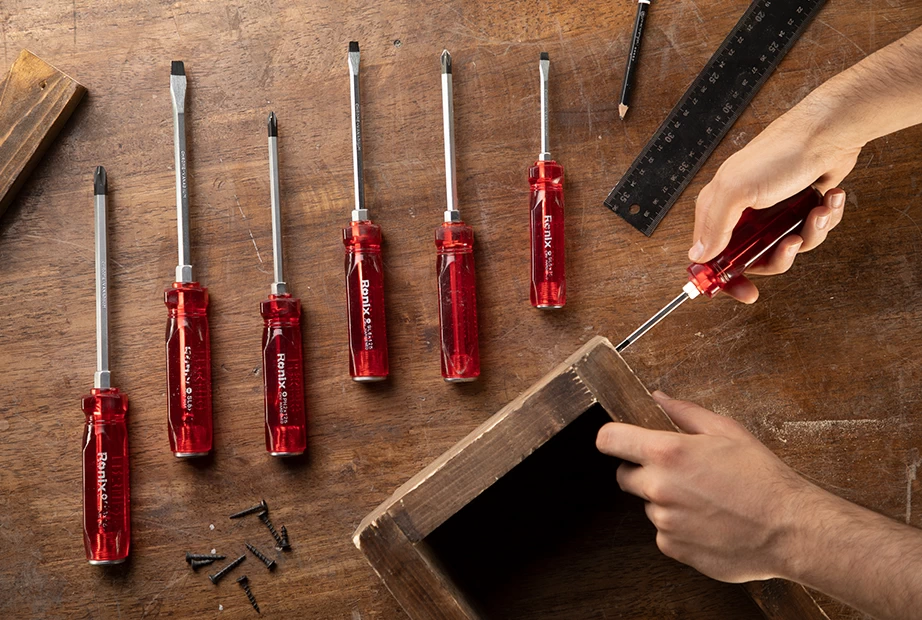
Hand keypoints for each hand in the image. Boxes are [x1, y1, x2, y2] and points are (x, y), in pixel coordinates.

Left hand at [595, 391, 816, 582]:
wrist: (790, 529)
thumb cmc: (763, 478)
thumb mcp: (727, 431)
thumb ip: (685, 413)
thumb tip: (659, 398)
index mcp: (667, 453)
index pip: (608, 441)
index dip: (612, 439)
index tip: (620, 441)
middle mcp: (658, 487)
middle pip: (623, 476)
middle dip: (642, 471)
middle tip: (679, 473)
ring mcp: (664, 521)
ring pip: (649, 506)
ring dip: (666, 501)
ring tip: (706, 500)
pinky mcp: (673, 548)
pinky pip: (664, 533)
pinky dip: (680, 528)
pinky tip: (709, 522)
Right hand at [690, 102, 856, 302]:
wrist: (827, 133)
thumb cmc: (779, 154)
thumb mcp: (736, 191)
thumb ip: (714, 227)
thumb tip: (697, 256)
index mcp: (720, 208)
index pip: (712, 254)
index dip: (726, 277)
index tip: (744, 291)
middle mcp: (744, 213)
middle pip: (755, 258)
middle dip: (779, 255)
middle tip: (791, 244)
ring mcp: (773, 212)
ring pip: (788, 248)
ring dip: (809, 233)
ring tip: (817, 211)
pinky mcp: (800, 208)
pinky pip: (810, 232)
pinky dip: (823, 220)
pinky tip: (827, 199)